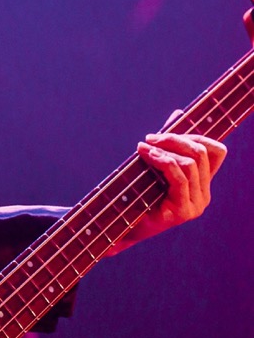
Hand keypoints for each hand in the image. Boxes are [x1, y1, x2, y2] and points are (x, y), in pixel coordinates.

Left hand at [110, 131, 226, 253]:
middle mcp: (203, 195)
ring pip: (190, 163)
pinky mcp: (182, 212)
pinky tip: (146, 155)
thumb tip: (178, 113)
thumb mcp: (155, 163)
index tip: (167, 132)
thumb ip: (168, 142)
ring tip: (144, 146)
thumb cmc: (137, 192)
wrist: (121, 225)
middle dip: (174, 138)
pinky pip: (179, 177)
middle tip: (150, 137)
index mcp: (202, 184)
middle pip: (201, 153)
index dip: (196, 135)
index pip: (216, 151)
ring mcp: (195, 205)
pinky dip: (162, 161)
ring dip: (165, 149)